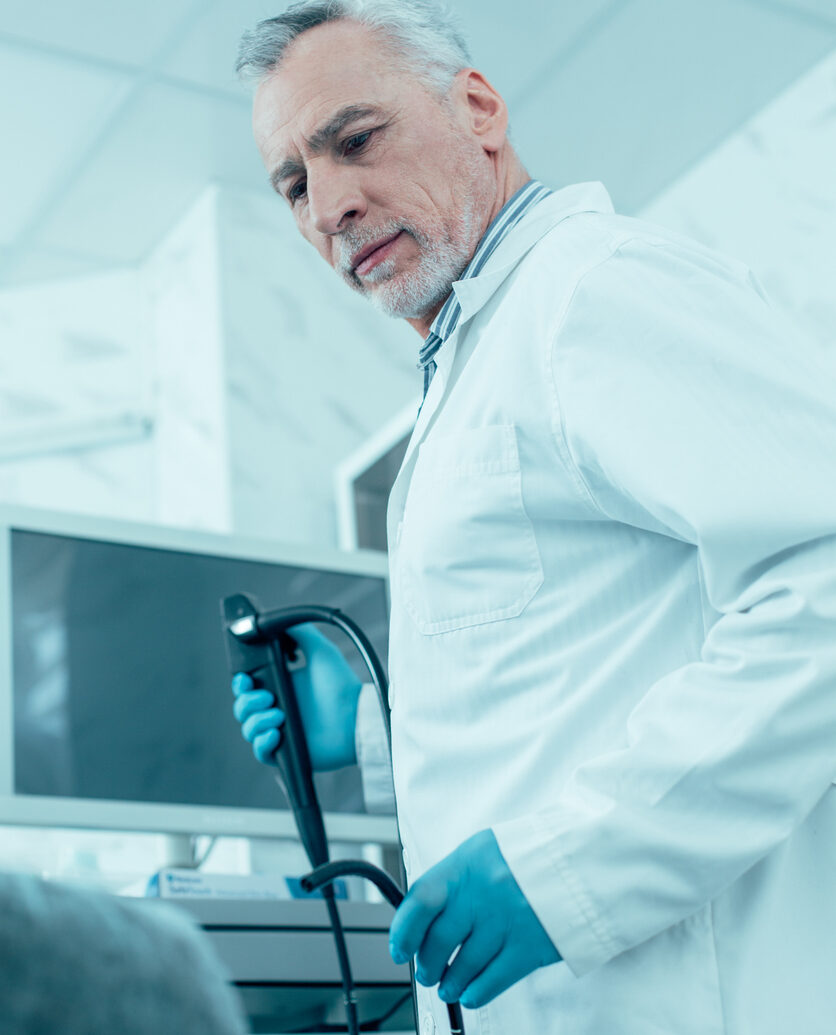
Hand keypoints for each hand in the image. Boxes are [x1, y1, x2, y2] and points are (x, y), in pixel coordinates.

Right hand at [231, 623, 362, 770]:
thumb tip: (280, 622)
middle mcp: (278, 709)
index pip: (248, 687)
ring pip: (249, 729)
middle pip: (243, 708)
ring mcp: (281, 731)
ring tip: (279, 716)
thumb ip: (301, 634)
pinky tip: (275, 733)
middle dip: (246, 701)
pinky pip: (261, 752)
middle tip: (268, 697)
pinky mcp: (286, 752)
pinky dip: (262, 743)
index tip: (245, 678)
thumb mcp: (321, 652)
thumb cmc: (342, 686)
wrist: (357, 717)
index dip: (241, 684)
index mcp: (281, 687)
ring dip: (256, 721)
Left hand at [389, 829, 560, 1009]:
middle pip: (440, 941)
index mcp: (467, 863)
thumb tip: (420, 918)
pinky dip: (476, 992)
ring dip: (450, 982)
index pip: (421, 900)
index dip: (404, 930)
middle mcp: (484, 892)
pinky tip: (470, 993)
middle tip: (427, 971)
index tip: (400, 949)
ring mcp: (508, 921)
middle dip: (427, 964)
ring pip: (463, 966)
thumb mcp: (483, 852)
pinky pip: (492, 980)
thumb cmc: (526, 858)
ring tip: (447, 986)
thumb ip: (454, 881)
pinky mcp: (531, 948)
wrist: (581, 862)